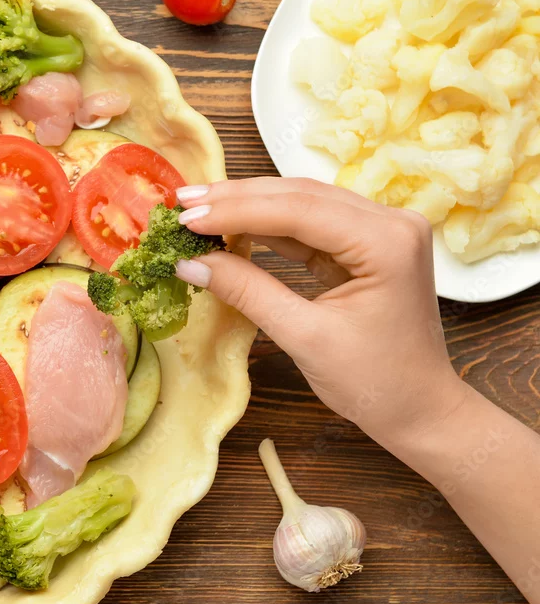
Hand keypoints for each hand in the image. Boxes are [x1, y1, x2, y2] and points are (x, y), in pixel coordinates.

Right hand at [174, 177, 469, 441]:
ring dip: (249, 205)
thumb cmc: (372, 383)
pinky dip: (269, 225)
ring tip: (198, 209)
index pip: (298, 210)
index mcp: (386, 242)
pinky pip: (311, 222)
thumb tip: (189, 263)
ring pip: (303, 202)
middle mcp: (391, 222)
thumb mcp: (303, 337)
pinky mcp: (368, 242)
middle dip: (237, 198)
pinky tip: (232, 224)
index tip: (186, 218)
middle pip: (300, 195)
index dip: (236, 211)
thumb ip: (247, 291)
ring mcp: (382, 229)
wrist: (419, 408)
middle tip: (183, 203)